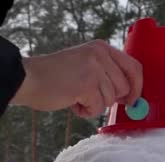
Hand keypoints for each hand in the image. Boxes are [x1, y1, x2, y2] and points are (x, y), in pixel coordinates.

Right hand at [11, 40, 142, 117]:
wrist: (28, 79)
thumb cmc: (55, 77)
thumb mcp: (86, 65)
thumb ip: (107, 73)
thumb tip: (129, 96)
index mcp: (102, 48)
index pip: (134, 67)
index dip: (137, 87)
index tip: (132, 100)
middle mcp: (100, 55)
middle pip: (124, 87)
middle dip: (110, 99)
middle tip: (89, 96)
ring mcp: (94, 69)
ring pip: (110, 100)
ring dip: (94, 104)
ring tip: (75, 95)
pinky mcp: (87, 84)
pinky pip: (98, 108)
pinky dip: (85, 111)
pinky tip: (72, 101)